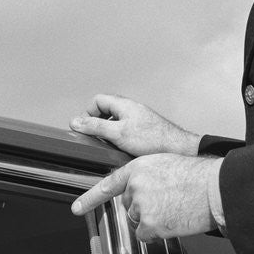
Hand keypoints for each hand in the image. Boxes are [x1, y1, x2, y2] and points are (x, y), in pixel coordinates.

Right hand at [70, 95, 199, 156]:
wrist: (177, 149)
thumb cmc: (153, 139)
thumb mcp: (118, 133)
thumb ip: (95, 126)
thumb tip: (75, 122)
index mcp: (123, 104)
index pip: (97, 101)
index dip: (88, 113)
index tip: (85, 129)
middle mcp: (130, 110)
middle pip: (105, 112)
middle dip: (98, 126)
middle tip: (97, 140)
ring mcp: (138, 120)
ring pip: (115, 124)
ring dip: (109, 135)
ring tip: (111, 147)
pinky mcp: (143, 132)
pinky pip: (125, 132)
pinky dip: (120, 141)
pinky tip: (124, 152)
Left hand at [71, 153, 219, 240]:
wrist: (214, 188)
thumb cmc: (197, 176)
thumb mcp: (165, 165)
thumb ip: (146, 176)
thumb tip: (137, 192)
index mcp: (137, 168)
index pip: (108, 185)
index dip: (89, 198)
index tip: (76, 208)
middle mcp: (135, 186)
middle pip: (130, 206)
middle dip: (145, 208)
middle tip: (169, 201)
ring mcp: (141, 206)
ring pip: (138, 221)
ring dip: (153, 220)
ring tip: (174, 208)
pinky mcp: (149, 224)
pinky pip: (145, 235)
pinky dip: (157, 233)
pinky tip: (173, 221)